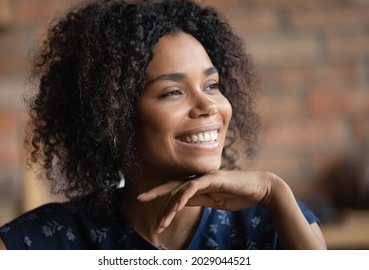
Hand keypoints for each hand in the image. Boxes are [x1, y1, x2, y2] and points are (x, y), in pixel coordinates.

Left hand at [137, 170, 275, 232]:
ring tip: (162, 224)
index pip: (174, 188)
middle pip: (172, 188)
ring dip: (169, 208)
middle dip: (157, 201)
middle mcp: (198, 178)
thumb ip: (198, 200)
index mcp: (198, 184)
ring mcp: (205, 177)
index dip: (158, 193)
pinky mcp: (212, 178)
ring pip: (179, 190)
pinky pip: (192, 187)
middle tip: (147, 214)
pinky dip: (182, 197)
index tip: (142, 198)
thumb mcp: (214, 202)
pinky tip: (175, 208)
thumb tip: (181, 203)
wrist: (260, 189)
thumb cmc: (239, 195)